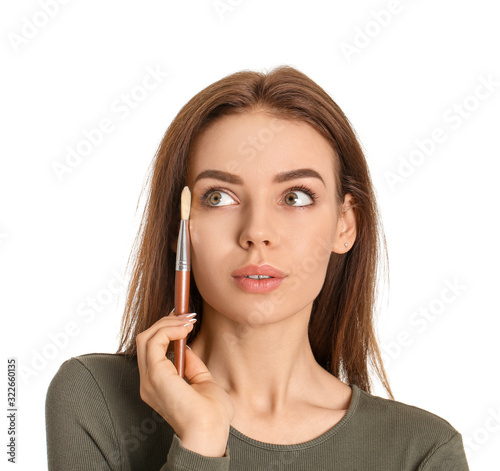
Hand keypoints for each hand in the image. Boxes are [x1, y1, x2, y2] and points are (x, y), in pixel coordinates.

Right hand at [136, 311, 234, 456]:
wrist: (210, 431)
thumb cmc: (211, 415)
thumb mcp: (202, 381)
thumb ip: (191, 364)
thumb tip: (186, 346)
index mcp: (157, 384)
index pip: (151, 349)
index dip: (165, 329)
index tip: (184, 319)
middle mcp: (148, 381)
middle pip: (145, 339)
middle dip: (166, 322)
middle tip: (187, 315)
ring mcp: (149, 378)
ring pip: (146, 336)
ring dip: (168, 323)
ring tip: (188, 321)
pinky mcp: (155, 374)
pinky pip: (154, 341)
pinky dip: (169, 329)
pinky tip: (185, 330)